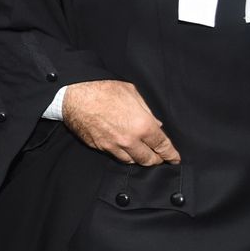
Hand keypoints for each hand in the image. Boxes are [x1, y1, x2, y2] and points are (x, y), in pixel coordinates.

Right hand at [63, 80, 179, 165]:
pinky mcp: (99, 146)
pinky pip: (115, 155)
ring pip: (131, 161)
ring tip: (141, 154)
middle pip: (148, 159)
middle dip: (156, 160)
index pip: (162, 146)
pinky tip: (123, 149)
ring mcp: (112, 146)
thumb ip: (146, 111)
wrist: (75, 95)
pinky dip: (122, 154)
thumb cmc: (103, 89)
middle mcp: (129, 140)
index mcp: (142, 125)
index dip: (171, 154)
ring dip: (138, 158)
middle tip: (159, 157)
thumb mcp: (132, 93)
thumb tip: (155, 123)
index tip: (174, 158)